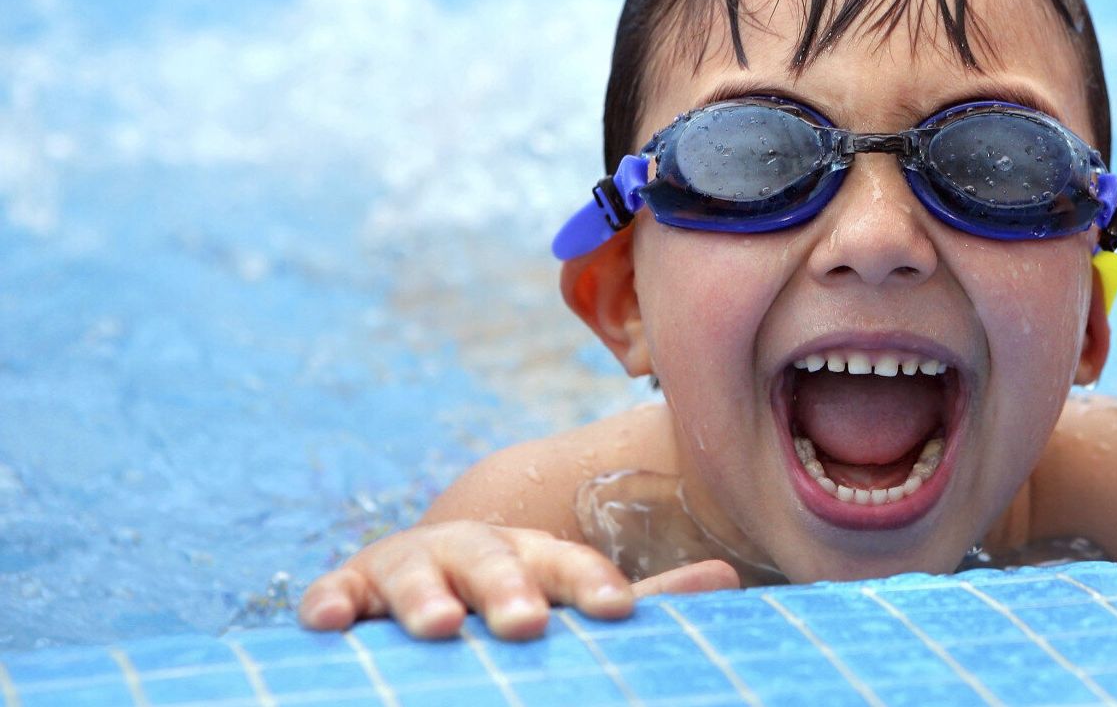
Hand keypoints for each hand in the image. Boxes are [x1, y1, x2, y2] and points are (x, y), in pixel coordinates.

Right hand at [298, 521, 740, 639]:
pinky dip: (332, 600)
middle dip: (510, 588)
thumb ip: (646, 599)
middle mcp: (475, 550)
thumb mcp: (573, 600)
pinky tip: (330, 620)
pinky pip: (338, 591)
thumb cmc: (518, 600)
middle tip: (527, 623)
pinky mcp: (352, 587)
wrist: (433, 589)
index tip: (617, 610)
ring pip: (417, 570)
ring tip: (441, 625)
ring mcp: (411, 565)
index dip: (591, 583)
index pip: (569, 564)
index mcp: (535, 554)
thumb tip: (727, 578)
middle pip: (495, 561)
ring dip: (426, 595)